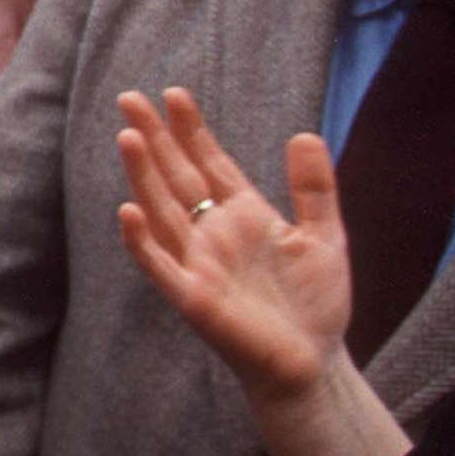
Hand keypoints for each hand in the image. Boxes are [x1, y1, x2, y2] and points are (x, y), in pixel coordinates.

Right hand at [113, 88, 408, 455]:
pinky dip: (142, 240)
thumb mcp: (326, 236)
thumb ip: (315, 188)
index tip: (175, 93)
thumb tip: (304, 134)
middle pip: (176, 177)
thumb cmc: (315, 303)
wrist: (313, 362)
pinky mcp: (193, 297)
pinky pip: (160, 265)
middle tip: (130, 98)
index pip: (209, 163)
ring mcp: (198, 263)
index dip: (191, 130)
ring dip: (143, 175)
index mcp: (242, 215)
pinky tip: (128, 211)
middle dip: (154, 138)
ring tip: (128, 136)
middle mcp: (212, 233)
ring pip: (162, 210)